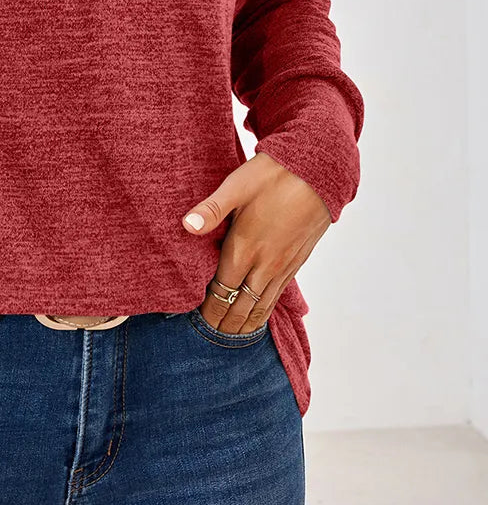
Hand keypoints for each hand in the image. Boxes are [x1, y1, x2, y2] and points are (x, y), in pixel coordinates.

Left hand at [180, 151, 331, 333]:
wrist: (319, 171)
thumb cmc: (273, 174)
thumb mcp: (236, 186)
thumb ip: (211, 210)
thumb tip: (186, 226)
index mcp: (245, 248)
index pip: (222, 292)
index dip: (208, 309)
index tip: (197, 319)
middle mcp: (265, 264)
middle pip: (241, 306)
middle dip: (225, 323)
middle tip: (211, 333)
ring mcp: (284, 265)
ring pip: (262, 305)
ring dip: (246, 322)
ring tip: (233, 334)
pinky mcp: (297, 261)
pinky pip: (279, 295)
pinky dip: (265, 309)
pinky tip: (259, 313)